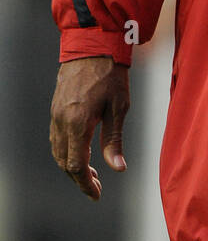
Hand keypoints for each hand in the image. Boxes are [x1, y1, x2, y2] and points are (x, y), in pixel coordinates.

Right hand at [49, 57, 129, 199]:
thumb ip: (114, 140)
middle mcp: (62, 122)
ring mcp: (56, 114)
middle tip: (96, 187)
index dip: (86, 184)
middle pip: (64, 163)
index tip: (96, 195)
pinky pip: (56, 138)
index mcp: (78, 124)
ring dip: (71, 166)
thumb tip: (118, 168)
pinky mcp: (55, 108)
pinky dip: (66, 151)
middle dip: (80, 179)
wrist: (93, 45)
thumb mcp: (119, 107)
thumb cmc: (110, 74)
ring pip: (58, 151)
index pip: (76, 166)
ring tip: (91, 172)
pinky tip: (80, 151)